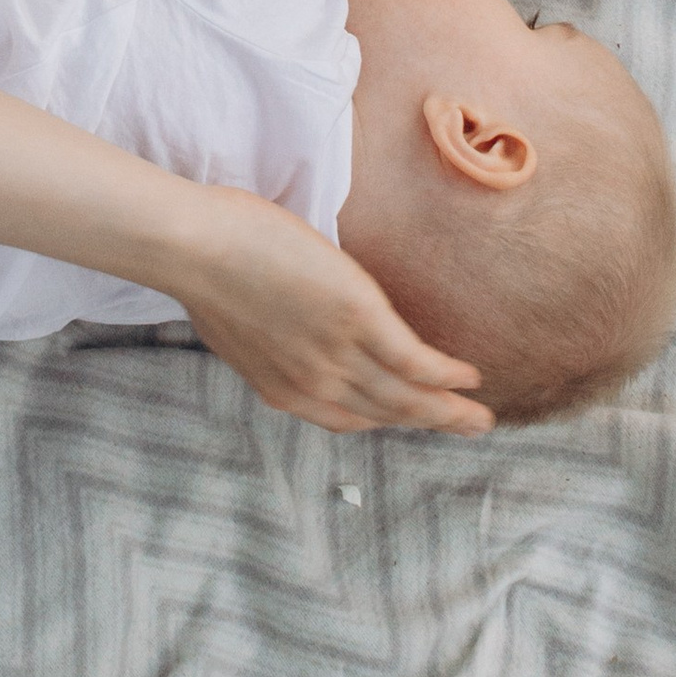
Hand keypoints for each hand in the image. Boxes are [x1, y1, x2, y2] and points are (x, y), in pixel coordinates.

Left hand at [163, 189, 491, 434]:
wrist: (195, 249)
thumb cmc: (206, 268)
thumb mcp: (240, 326)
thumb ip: (272, 340)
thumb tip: (285, 327)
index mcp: (283, 388)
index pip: (346, 416)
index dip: (383, 418)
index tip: (406, 413)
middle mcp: (315, 384)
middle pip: (387, 412)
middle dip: (431, 423)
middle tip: (469, 427)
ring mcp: (338, 354)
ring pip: (406, 395)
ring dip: (448, 409)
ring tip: (480, 415)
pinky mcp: (359, 319)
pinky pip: (414, 359)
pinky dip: (444, 374)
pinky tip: (468, 375)